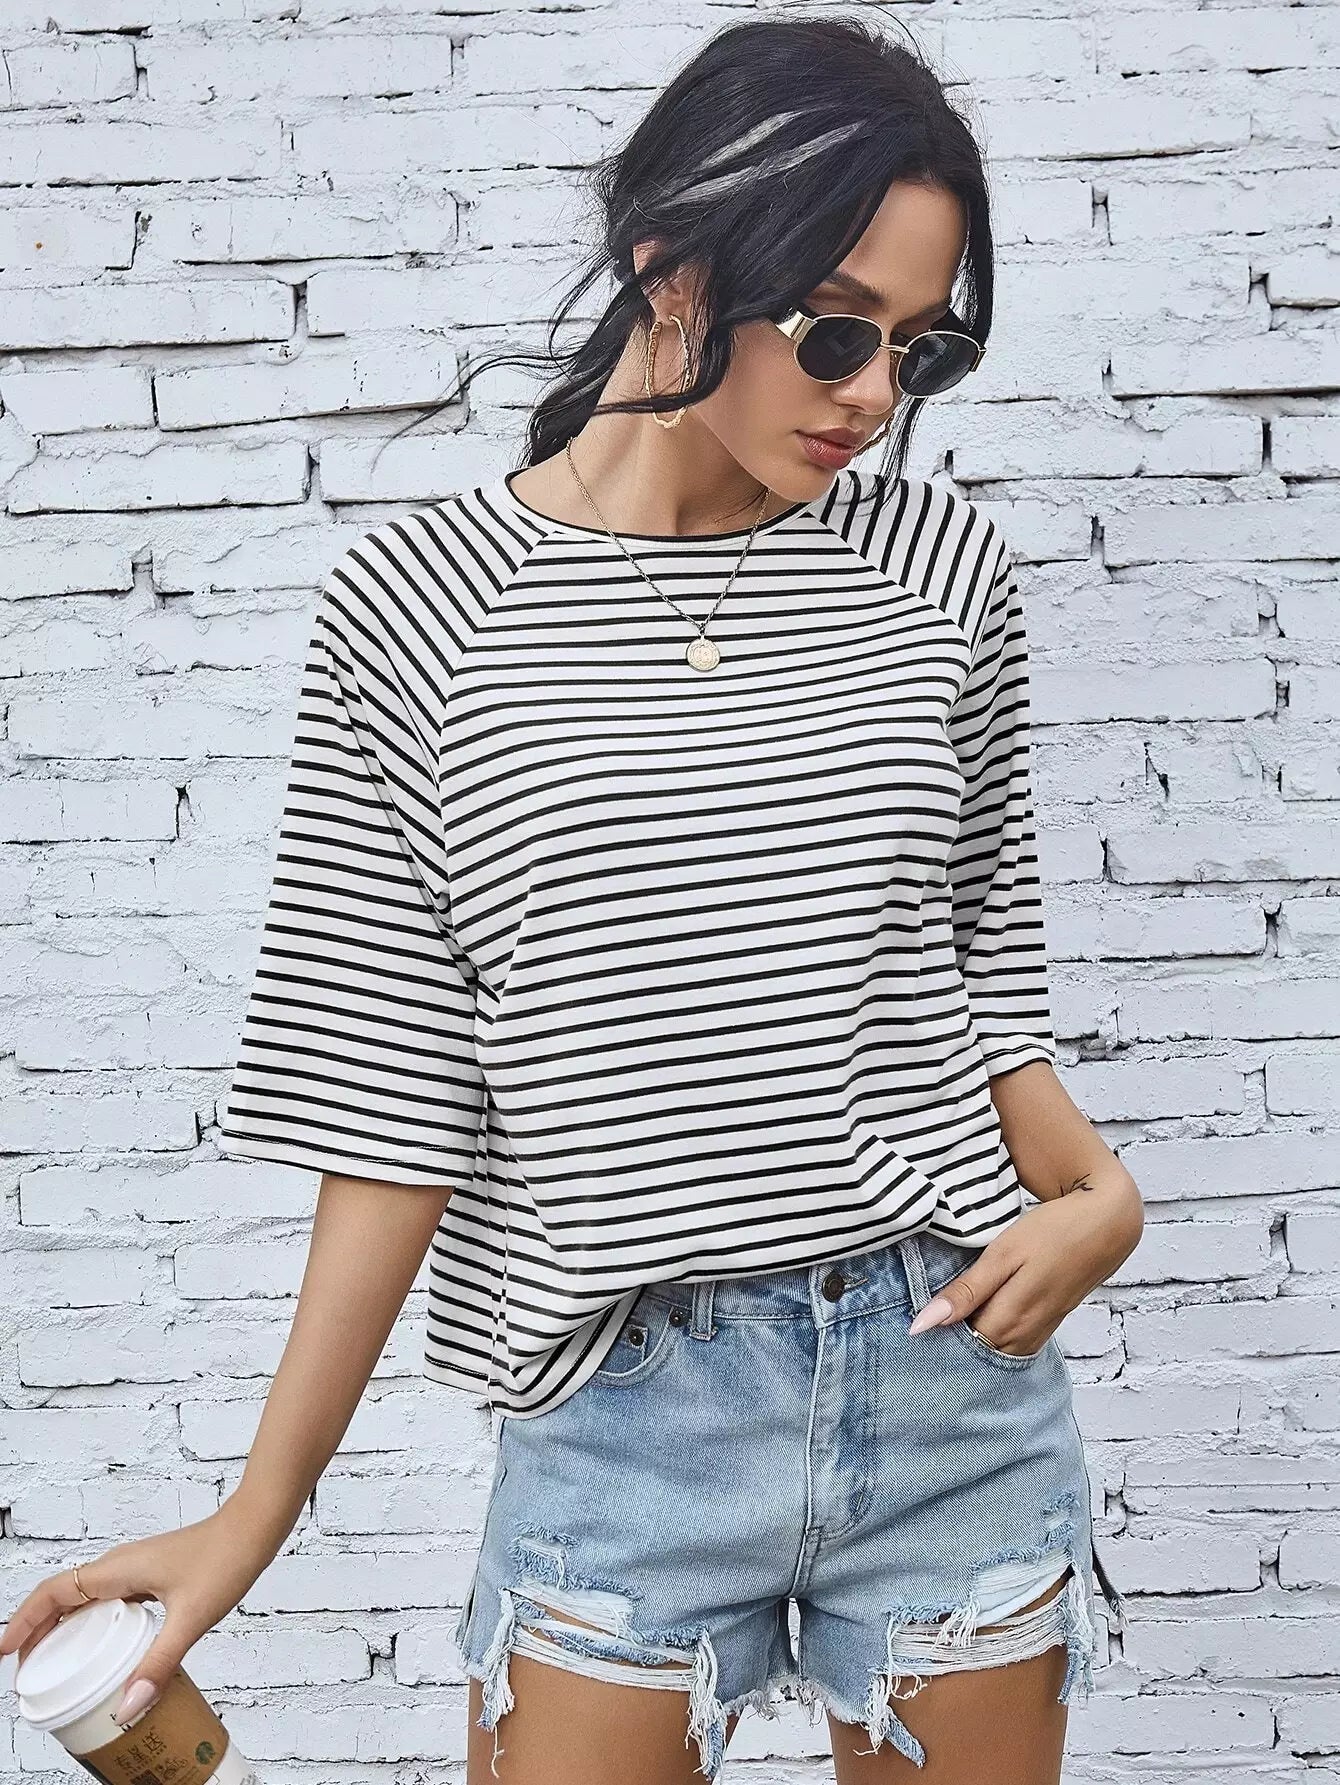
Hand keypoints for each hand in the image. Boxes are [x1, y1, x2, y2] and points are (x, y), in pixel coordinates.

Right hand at [0, 1502, 279, 1724]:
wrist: (256, 1524)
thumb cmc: (227, 1557)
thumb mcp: (192, 1617)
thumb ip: (158, 1663)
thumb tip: (127, 1708)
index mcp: (118, 1570)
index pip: (54, 1593)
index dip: (24, 1621)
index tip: (4, 1652)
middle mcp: (120, 1566)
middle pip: (62, 1597)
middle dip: (38, 1633)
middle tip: (27, 1674)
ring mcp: (137, 1568)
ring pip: (85, 1598)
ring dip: (64, 1628)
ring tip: (56, 1666)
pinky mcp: (153, 1574)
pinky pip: (109, 1599)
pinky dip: (94, 1623)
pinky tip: (107, 1648)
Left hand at [907, 1174, 1143, 1354]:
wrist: (1107, 1223)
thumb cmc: (1052, 1232)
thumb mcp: (1002, 1255)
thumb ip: (965, 1293)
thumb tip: (923, 1326)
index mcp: (1009, 1320)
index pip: (958, 1348)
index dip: (934, 1338)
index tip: (910, 1326)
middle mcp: (1024, 1336)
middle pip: (977, 1354)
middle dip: (950, 1344)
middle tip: (925, 1324)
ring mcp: (1039, 1332)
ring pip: (995, 1350)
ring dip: (972, 1339)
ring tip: (949, 1318)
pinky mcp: (1048, 1323)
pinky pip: (1013, 1342)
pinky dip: (994, 1335)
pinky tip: (980, 1318)